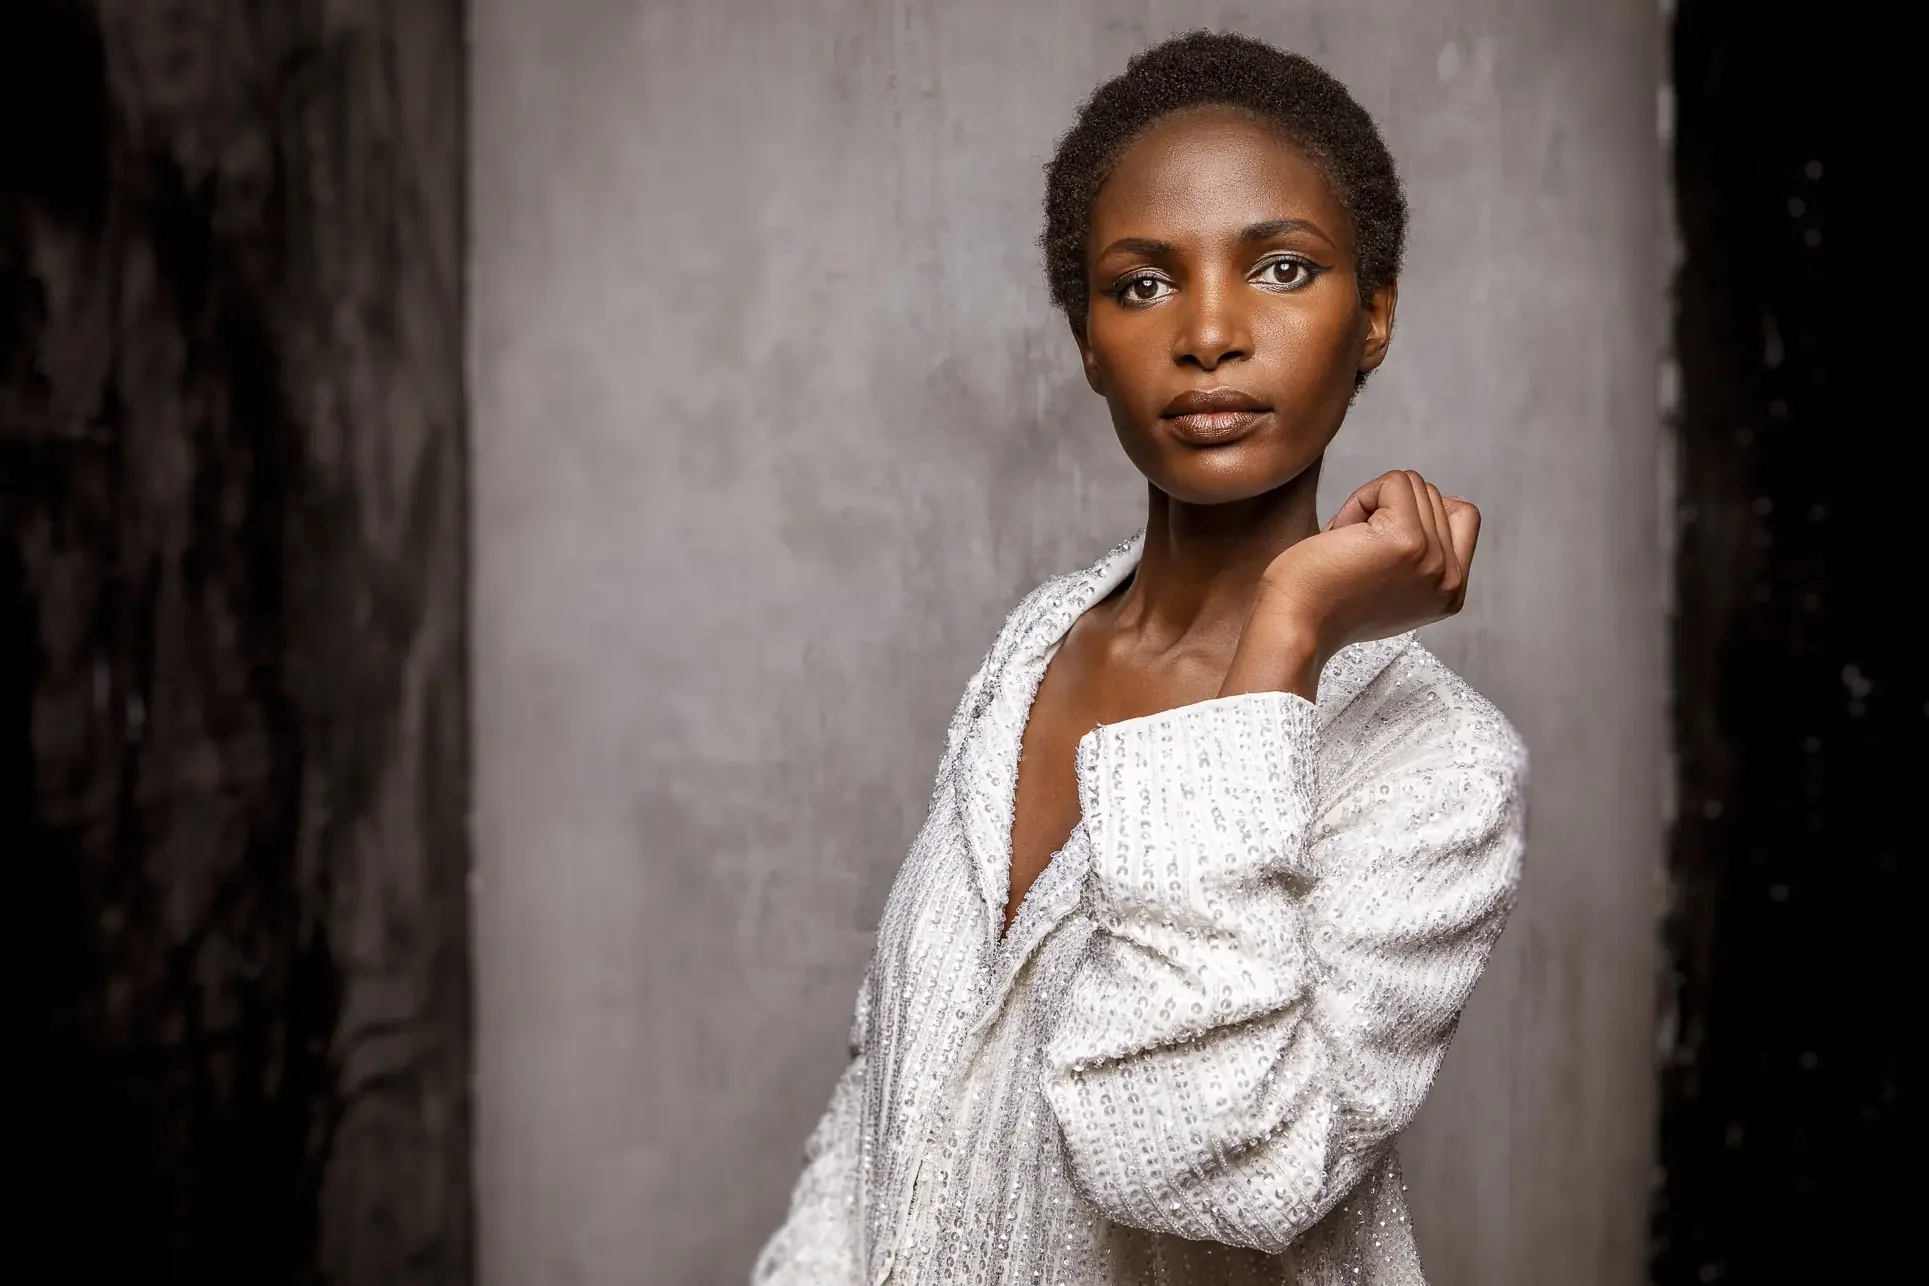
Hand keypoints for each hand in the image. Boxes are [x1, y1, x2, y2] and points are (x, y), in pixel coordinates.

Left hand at [1220, 470, 1480, 699]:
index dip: (1416, 513)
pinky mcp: (1407, 540)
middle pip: (1434, 496)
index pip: (1463, 516)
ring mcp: (1433, 560)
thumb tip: (1453, 500)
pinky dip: (1360, 499)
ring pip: (1414, 486)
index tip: (1379, 546)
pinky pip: (1394, 482)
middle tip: (1354, 554)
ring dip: (1369, 507)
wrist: (1292, 626)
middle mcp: (1450, 580)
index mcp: (1451, 592)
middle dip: (1386, 512)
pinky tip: (1343, 536)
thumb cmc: (1324, 604)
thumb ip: (1426, 553)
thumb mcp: (1394, 585)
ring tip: (1348, 548)